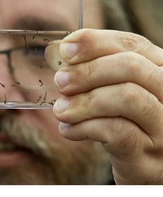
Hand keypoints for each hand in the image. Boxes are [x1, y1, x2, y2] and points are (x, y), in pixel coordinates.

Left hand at [45, 29, 162, 183]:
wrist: (141, 165)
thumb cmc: (123, 121)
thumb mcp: (112, 91)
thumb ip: (90, 70)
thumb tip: (55, 51)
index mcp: (160, 70)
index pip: (132, 44)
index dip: (95, 43)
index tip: (65, 49)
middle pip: (130, 67)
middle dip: (87, 72)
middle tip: (60, 82)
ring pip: (126, 97)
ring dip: (83, 102)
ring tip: (60, 110)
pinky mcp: (149, 155)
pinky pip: (117, 131)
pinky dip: (85, 127)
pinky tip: (68, 130)